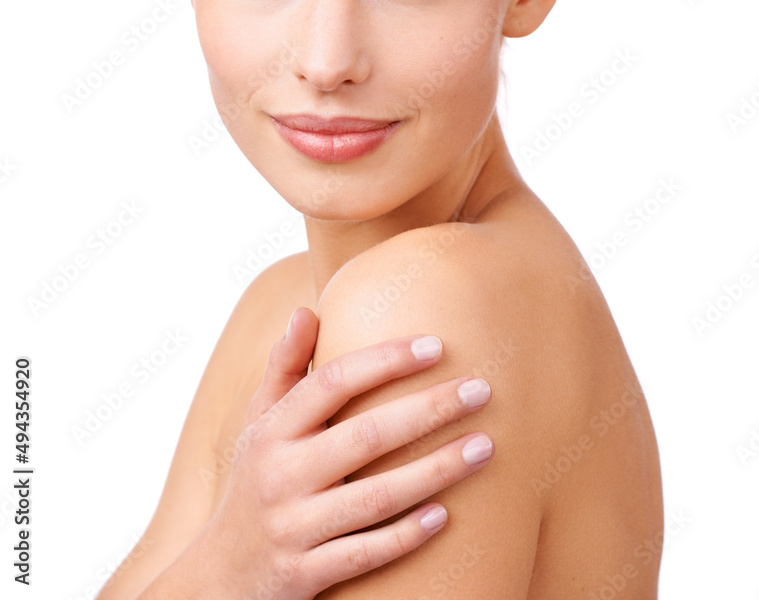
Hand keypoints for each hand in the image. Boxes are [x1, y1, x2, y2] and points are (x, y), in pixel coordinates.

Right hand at [195, 306, 494, 599]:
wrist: (219, 577)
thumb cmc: (255, 481)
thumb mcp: (259, 422)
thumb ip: (285, 367)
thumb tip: (306, 311)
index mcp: (273, 430)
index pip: (333, 383)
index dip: (386, 361)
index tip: (437, 345)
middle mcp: (280, 475)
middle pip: (365, 436)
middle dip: (429, 410)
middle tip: (481, 390)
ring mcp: (293, 528)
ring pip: (375, 497)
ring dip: (435, 471)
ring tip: (485, 447)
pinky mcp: (305, 575)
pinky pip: (366, 553)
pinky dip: (406, 534)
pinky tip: (446, 514)